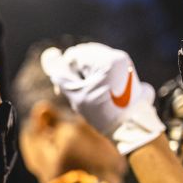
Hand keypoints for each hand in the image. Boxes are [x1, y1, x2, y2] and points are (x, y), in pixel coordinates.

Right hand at [40, 42, 164, 154]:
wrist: (132, 128)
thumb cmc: (103, 112)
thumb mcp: (76, 94)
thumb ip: (61, 74)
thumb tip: (51, 54)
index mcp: (106, 59)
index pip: (74, 55)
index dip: (64, 72)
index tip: (62, 90)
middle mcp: (117, 57)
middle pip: (85, 57)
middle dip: (76, 74)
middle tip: (74, 94)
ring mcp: (124, 64)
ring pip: (94, 63)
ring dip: (85, 77)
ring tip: (86, 96)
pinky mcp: (127, 72)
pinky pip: (105, 69)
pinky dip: (97, 79)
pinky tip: (97, 95)